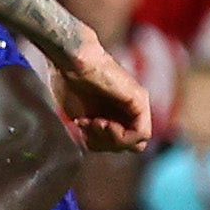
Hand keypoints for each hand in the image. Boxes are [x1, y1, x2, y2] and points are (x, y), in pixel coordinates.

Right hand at [50, 31, 153, 150]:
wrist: (71, 62)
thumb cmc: (68, 83)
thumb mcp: (79, 117)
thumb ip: (92, 133)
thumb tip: (93, 145)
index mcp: (116, 115)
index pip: (117, 145)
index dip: (98, 144)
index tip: (80, 129)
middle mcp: (131, 111)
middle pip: (127, 147)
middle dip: (105, 144)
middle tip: (87, 128)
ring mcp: (138, 106)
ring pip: (135, 144)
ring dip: (111, 140)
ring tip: (93, 123)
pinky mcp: (140, 101)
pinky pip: (140, 133)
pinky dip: (120, 136)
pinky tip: (102, 123)